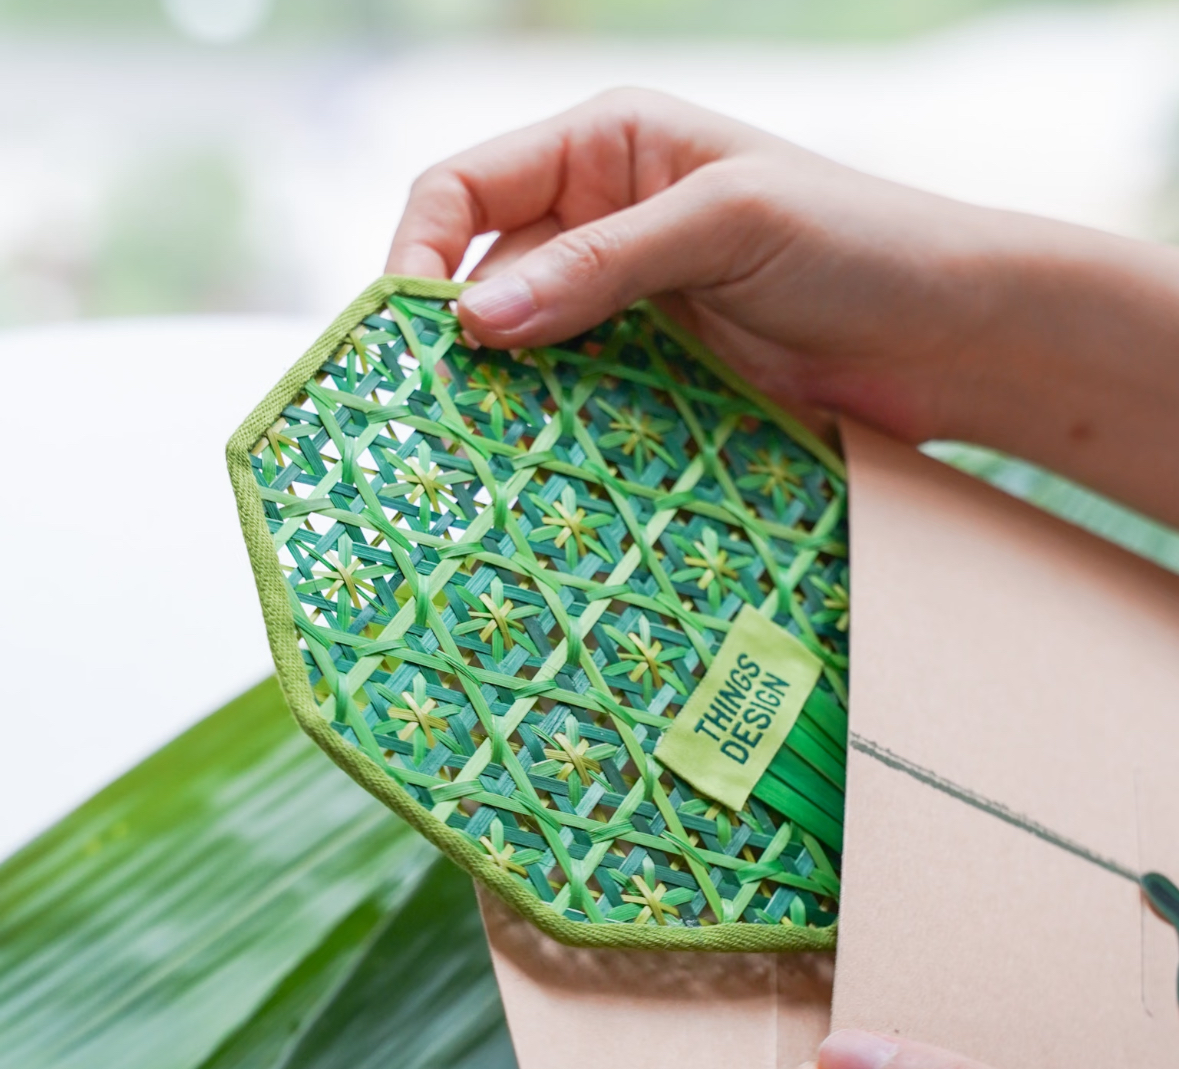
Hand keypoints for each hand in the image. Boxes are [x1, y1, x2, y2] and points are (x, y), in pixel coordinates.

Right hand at [388, 87, 992, 444]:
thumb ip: (599, 264)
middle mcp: (600, 224)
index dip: (417, 253)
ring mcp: (625, 310)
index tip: (402, 336)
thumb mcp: (725, 224)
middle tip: (420, 419)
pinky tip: (534, 473)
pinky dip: (549, 436)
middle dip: (446, 343)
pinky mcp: (653, 381)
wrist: (948, 337)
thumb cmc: (857, 243)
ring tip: (467, 460)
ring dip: (495, 401)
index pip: (466, 189)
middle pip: (480, 279)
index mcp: (607, 148)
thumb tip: (472, 319)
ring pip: (522, 354)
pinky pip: (575, 406)